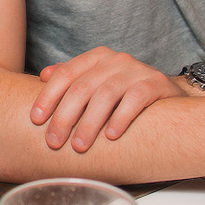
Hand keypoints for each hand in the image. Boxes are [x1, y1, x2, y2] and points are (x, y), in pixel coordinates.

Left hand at [30, 47, 187, 150]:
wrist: (169, 93)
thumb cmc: (126, 91)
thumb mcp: (99, 81)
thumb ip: (73, 78)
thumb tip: (43, 76)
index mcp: (96, 58)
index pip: (66, 74)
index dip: (48, 96)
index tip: (36, 119)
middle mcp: (115, 60)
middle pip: (82, 87)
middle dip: (65, 116)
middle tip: (54, 142)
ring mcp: (136, 70)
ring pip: (106, 95)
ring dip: (89, 123)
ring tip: (79, 146)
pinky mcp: (155, 84)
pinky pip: (134, 100)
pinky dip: (120, 118)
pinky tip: (111, 136)